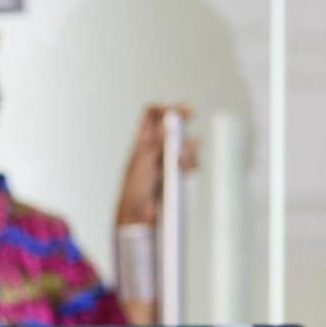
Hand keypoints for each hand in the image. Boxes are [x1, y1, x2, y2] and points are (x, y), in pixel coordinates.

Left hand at [115, 104, 198, 226]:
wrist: (139, 217)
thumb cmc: (133, 191)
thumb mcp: (142, 162)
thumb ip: (156, 141)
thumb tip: (169, 121)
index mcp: (142, 142)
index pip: (153, 115)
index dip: (167, 109)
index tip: (182, 112)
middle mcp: (156, 149)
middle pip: (175, 126)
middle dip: (185, 127)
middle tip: (187, 134)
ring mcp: (169, 162)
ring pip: (187, 144)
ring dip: (188, 148)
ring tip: (180, 162)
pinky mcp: (179, 175)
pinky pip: (192, 162)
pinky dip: (192, 162)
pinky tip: (185, 170)